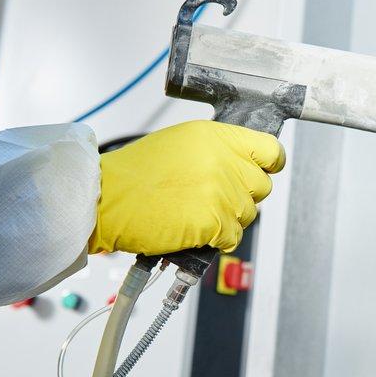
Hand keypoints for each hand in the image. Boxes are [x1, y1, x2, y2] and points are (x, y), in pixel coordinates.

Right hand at [88, 121, 284, 254]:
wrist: (105, 199)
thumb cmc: (134, 174)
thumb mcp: (180, 143)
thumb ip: (215, 150)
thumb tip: (240, 163)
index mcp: (217, 137)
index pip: (270, 149)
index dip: (269, 163)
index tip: (264, 170)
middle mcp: (224, 161)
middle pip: (262, 186)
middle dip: (243, 195)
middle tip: (215, 198)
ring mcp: (222, 192)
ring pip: (248, 214)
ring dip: (228, 219)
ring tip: (196, 213)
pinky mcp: (215, 222)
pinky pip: (234, 237)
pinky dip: (218, 239)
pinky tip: (195, 229)